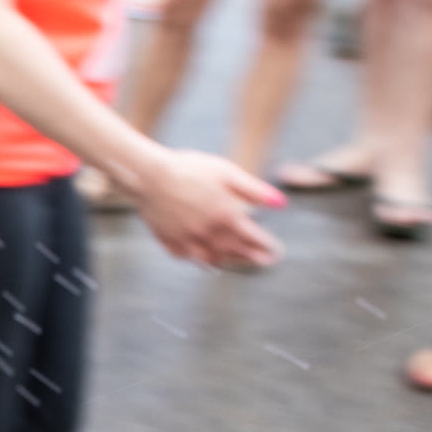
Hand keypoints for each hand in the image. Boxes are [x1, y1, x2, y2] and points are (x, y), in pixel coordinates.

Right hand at [127, 147, 285, 269]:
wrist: (150, 175)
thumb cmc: (190, 169)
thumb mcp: (227, 173)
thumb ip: (255, 191)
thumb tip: (281, 204)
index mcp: (225, 216)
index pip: (253, 237)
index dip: (267, 246)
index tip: (278, 252)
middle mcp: (207, 234)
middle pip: (235, 251)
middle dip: (253, 258)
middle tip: (266, 261)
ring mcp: (187, 240)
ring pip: (212, 259)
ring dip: (230, 262)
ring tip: (240, 262)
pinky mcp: (169, 241)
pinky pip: (188, 258)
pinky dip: (201, 262)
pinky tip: (207, 262)